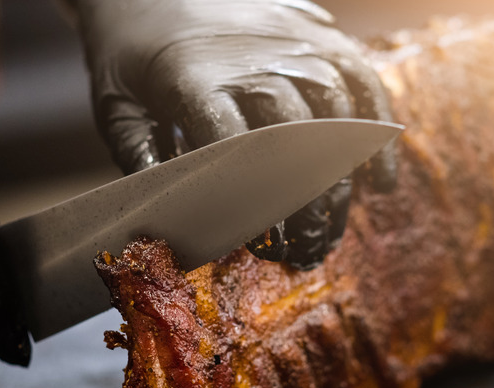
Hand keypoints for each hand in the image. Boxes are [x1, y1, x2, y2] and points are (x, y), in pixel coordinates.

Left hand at [75, 0, 395, 269]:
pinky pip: (362, 82)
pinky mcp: (318, 34)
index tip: (263, 241)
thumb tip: (165, 206)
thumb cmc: (131, 51)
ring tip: (332, 228)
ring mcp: (291, 43)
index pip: (235, 147)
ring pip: (333, 114)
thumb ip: (136, 153)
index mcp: (195, 79)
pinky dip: (378, 133)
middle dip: (304, 200)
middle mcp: (252, 60)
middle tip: (306, 248)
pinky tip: (378, 180)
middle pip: (292, 137)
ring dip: (340, 178)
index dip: (253, 200)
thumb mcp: (116, 102)